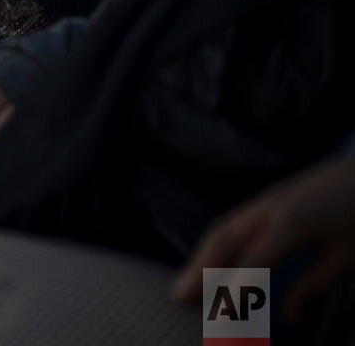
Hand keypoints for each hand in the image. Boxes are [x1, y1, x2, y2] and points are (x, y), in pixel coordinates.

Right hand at [172, 158, 354, 320]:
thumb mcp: (345, 254)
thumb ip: (313, 284)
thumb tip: (289, 317)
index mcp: (290, 223)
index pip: (252, 262)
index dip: (233, 290)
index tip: (218, 315)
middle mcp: (269, 208)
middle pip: (224, 239)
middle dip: (199, 268)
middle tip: (178, 295)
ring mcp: (265, 199)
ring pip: (223, 227)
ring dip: (200, 254)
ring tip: (185, 280)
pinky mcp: (267, 197)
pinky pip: (231, 220)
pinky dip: (214, 241)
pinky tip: (208, 255)